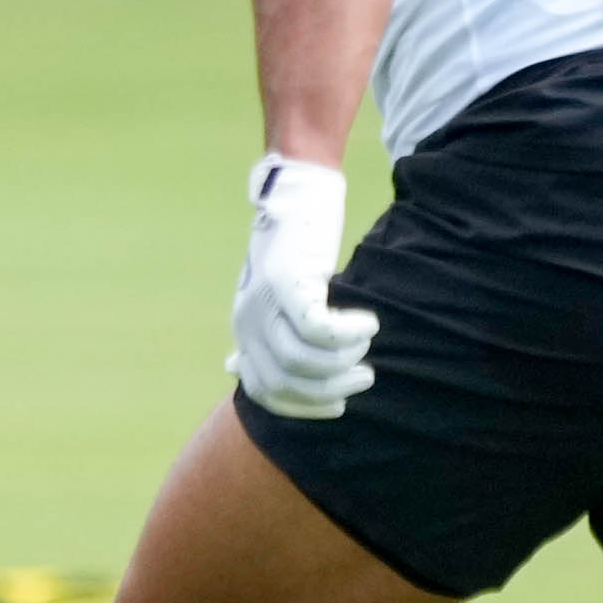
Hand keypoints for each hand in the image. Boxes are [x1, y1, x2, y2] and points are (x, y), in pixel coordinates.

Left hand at [228, 153, 377, 419]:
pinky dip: (347, 333)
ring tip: (366, 344)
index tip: (338, 404)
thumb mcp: (270, 298)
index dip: (303, 407)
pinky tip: (367, 323)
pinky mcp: (287, 280)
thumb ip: (259, 335)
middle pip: (285, 381)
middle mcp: (248, 320)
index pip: (264, 391)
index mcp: (245, 330)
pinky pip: (317, 328)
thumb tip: (234, 369)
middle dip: (329, 389)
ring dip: (343, 359)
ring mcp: (264, 301)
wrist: (299, 196)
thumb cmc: (295, 252)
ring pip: (302, 359)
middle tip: (363, 376)